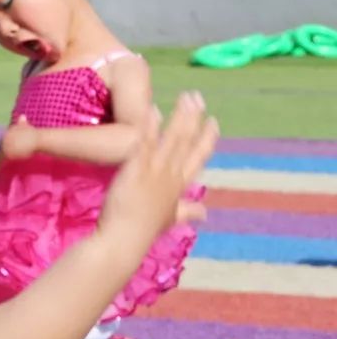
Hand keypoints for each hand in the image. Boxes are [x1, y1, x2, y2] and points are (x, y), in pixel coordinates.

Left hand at [0, 115, 37, 159]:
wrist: (38, 140)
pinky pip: (0, 160)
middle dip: (0, 152)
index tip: (6, 151)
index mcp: (8, 130)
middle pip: (0, 147)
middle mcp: (4, 136)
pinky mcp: (6, 153)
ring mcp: (4, 145)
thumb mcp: (27, 126)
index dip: (4, 146)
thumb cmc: (35, 134)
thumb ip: (22, 123)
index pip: (3, 140)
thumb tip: (22, 116)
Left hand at [98, 92, 217, 247]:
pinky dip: (150, 126)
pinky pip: (145, 144)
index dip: (207, 140)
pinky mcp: (137, 170)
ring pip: (172, 139)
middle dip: (194, 119)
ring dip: (180, 116)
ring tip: (186, 97)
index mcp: (179, 188)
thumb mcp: (169, 220)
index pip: (198, 159)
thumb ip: (186, 212)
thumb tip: (204, 212)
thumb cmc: (142, 232)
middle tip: (198, 98)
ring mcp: (155, 173)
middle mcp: (171, 177)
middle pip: (187, 143)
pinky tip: (154, 109)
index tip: (214, 122)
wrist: (124, 241)